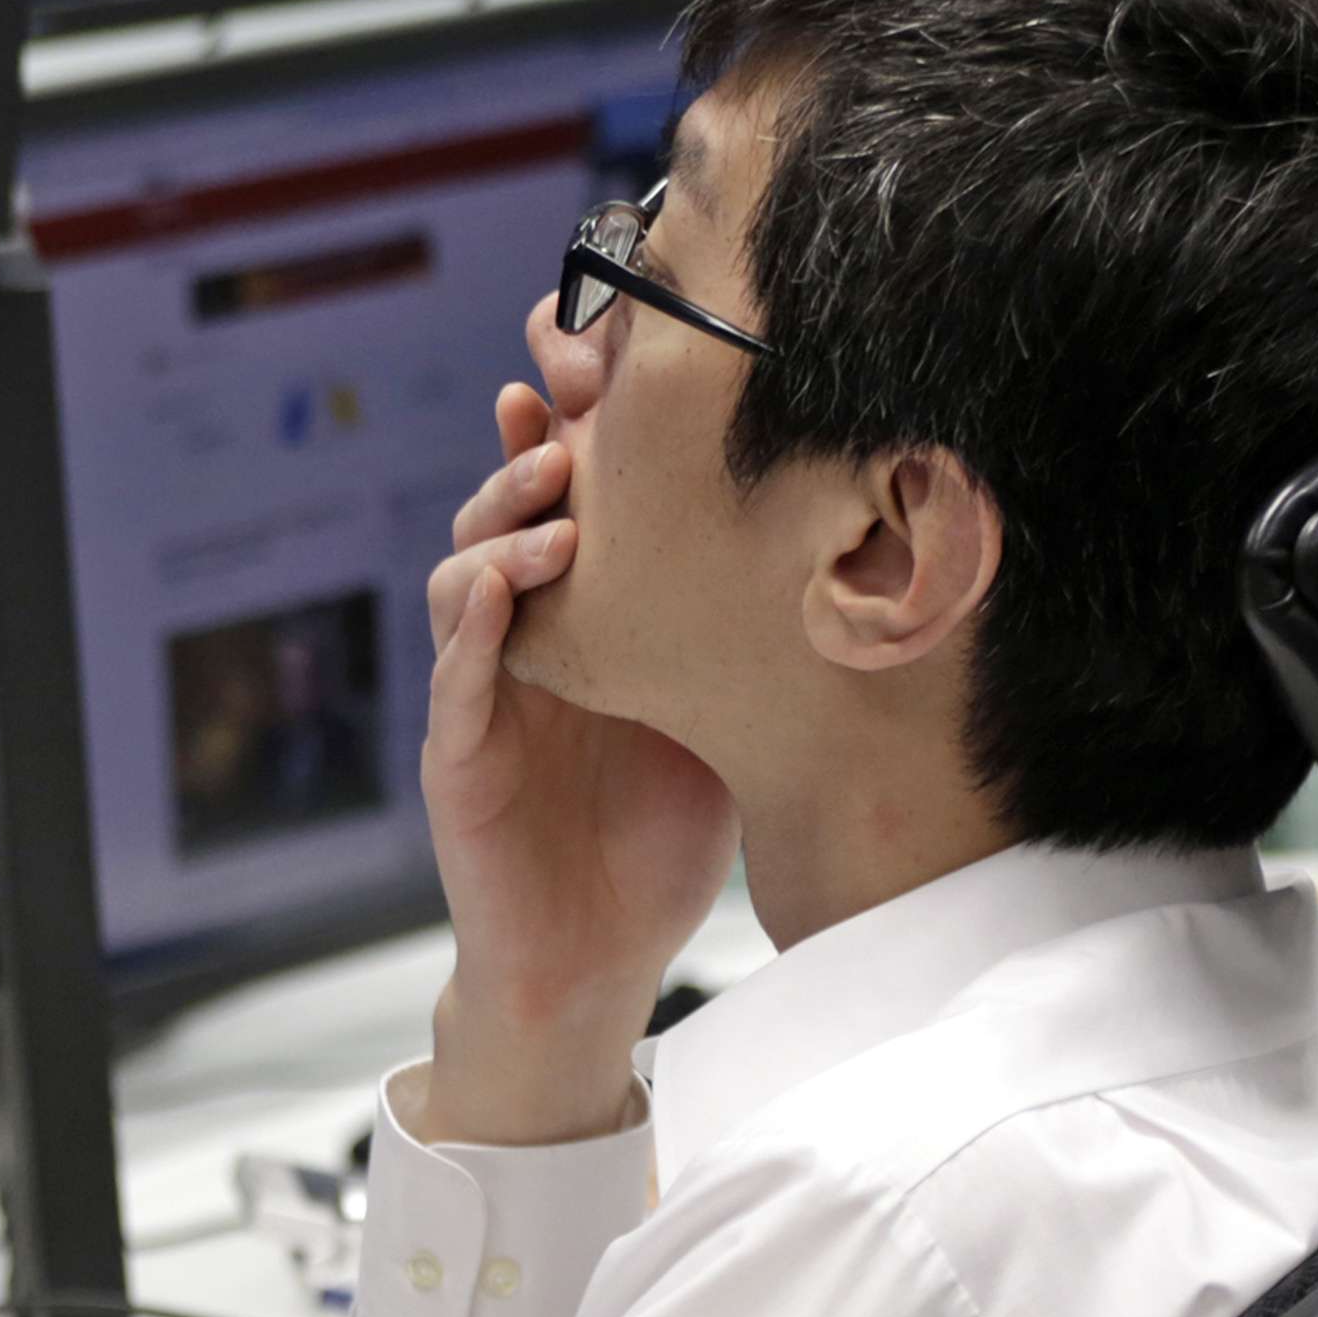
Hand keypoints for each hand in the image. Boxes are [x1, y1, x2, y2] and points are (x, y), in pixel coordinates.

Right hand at [409, 352, 736, 1147]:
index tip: (603, 354)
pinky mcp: (456, 751)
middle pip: (506, 509)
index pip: (567, 498)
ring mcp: (478, 689)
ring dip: (503, 519)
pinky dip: (477, 617)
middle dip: (530, 440)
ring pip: (466, 570)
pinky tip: (510, 578)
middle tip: (564, 386)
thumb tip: (862, 555)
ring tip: (555, 491)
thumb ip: (739, 636)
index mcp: (578, 619)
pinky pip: (455, 669)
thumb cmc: (654, 841)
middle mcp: (519, 637)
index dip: (573, 424)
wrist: (590, 962)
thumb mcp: (720, 714)